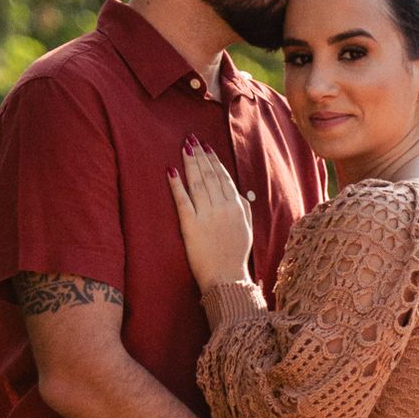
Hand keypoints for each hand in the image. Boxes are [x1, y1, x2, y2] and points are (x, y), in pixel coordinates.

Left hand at [168, 141, 253, 288]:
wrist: (226, 278)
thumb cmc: (236, 256)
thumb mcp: (247, 230)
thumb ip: (245, 209)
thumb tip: (240, 192)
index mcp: (237, 208)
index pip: (224, 178)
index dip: (214, 161)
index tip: (206, 148)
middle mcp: (223, 208)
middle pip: (210, 176)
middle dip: (200, 156)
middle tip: (191, 139)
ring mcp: (207, 216)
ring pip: (198, 183)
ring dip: (190, 163)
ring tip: (184, 147)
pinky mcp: (191, 225)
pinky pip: (183, 200)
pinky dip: (177, 184)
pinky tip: (171, 171)